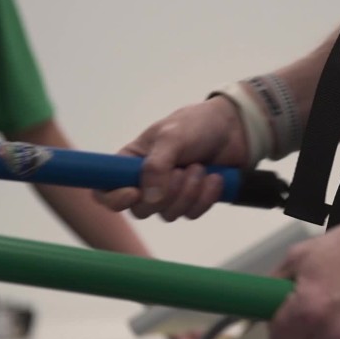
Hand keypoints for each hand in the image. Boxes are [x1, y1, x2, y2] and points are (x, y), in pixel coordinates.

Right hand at [95, 97, 249, 220]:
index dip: (113, 198)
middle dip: (166, 194)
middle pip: (140, 210)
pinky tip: (215, 177)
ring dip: (189, 193)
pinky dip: (205, 197)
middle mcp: (146, 180)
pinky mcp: (192, 200)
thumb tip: (149, 199)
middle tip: (183, 170)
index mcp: (131, 161)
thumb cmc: (197, 124)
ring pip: (169, 214)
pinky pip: (192, 213)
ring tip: (200, 168)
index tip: (134, 193)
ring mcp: (169, 193)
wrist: (235, 128)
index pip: (104, 189)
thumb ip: (157, 167)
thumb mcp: (172, 136)